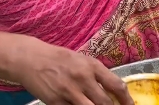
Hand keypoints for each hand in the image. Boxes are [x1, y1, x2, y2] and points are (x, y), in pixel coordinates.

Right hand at [12, 39, 133, 104]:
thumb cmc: (58, 58)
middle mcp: (83, 79)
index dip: (126, 99)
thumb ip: (96, 73)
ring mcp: (69, 92)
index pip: (116, 85)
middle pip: (105, 103)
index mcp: (91, 66)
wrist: (31, 59)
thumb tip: (112, 89)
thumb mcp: (81, 60)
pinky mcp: (56, 102)